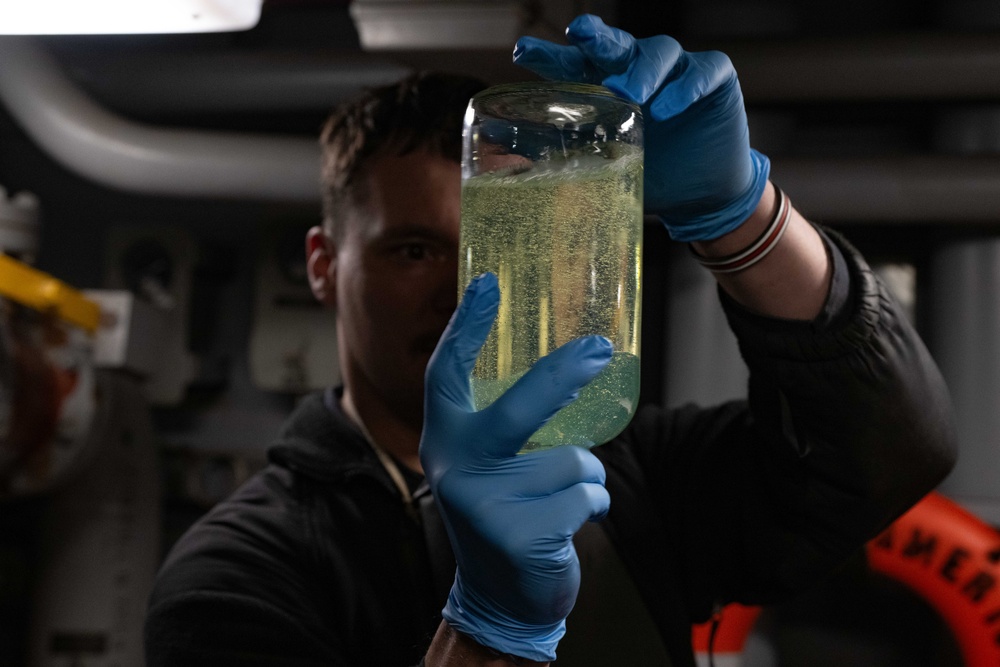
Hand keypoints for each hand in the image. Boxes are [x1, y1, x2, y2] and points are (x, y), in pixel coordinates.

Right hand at [420, 273, 612, 661]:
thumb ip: (507, 421)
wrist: (499, 597)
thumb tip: (568, 361)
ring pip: (571, 459)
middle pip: (516, 410)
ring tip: (561, 499)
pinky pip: (586, 495)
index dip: (466, 328)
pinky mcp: (519, 535)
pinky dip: (593, 505)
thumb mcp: (490, 464)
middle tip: (600, 349)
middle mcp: (455, 467)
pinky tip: (569, 523)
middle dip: (563, 376)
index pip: (445, 375)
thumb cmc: (505, 512)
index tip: (488, 283)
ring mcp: (483, 505)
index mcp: (445, 440)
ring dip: (585, 475)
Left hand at [513, 14, 769, 241]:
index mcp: (606, 87)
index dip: (549, 57)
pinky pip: (703, 70)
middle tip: (577, 34)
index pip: (574, 65)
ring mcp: (677, 71)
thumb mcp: (602, 169)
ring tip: (628, 92)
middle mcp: (638, 70)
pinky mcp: (714, 79)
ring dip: (642, 69)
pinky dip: (686, 86)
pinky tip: (669, 106)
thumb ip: (564, 154)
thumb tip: (504, 149)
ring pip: (659, 51)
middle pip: (615, 44)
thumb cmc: (650, 175)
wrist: (699, 196)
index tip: (521, 51)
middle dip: (595, 36)